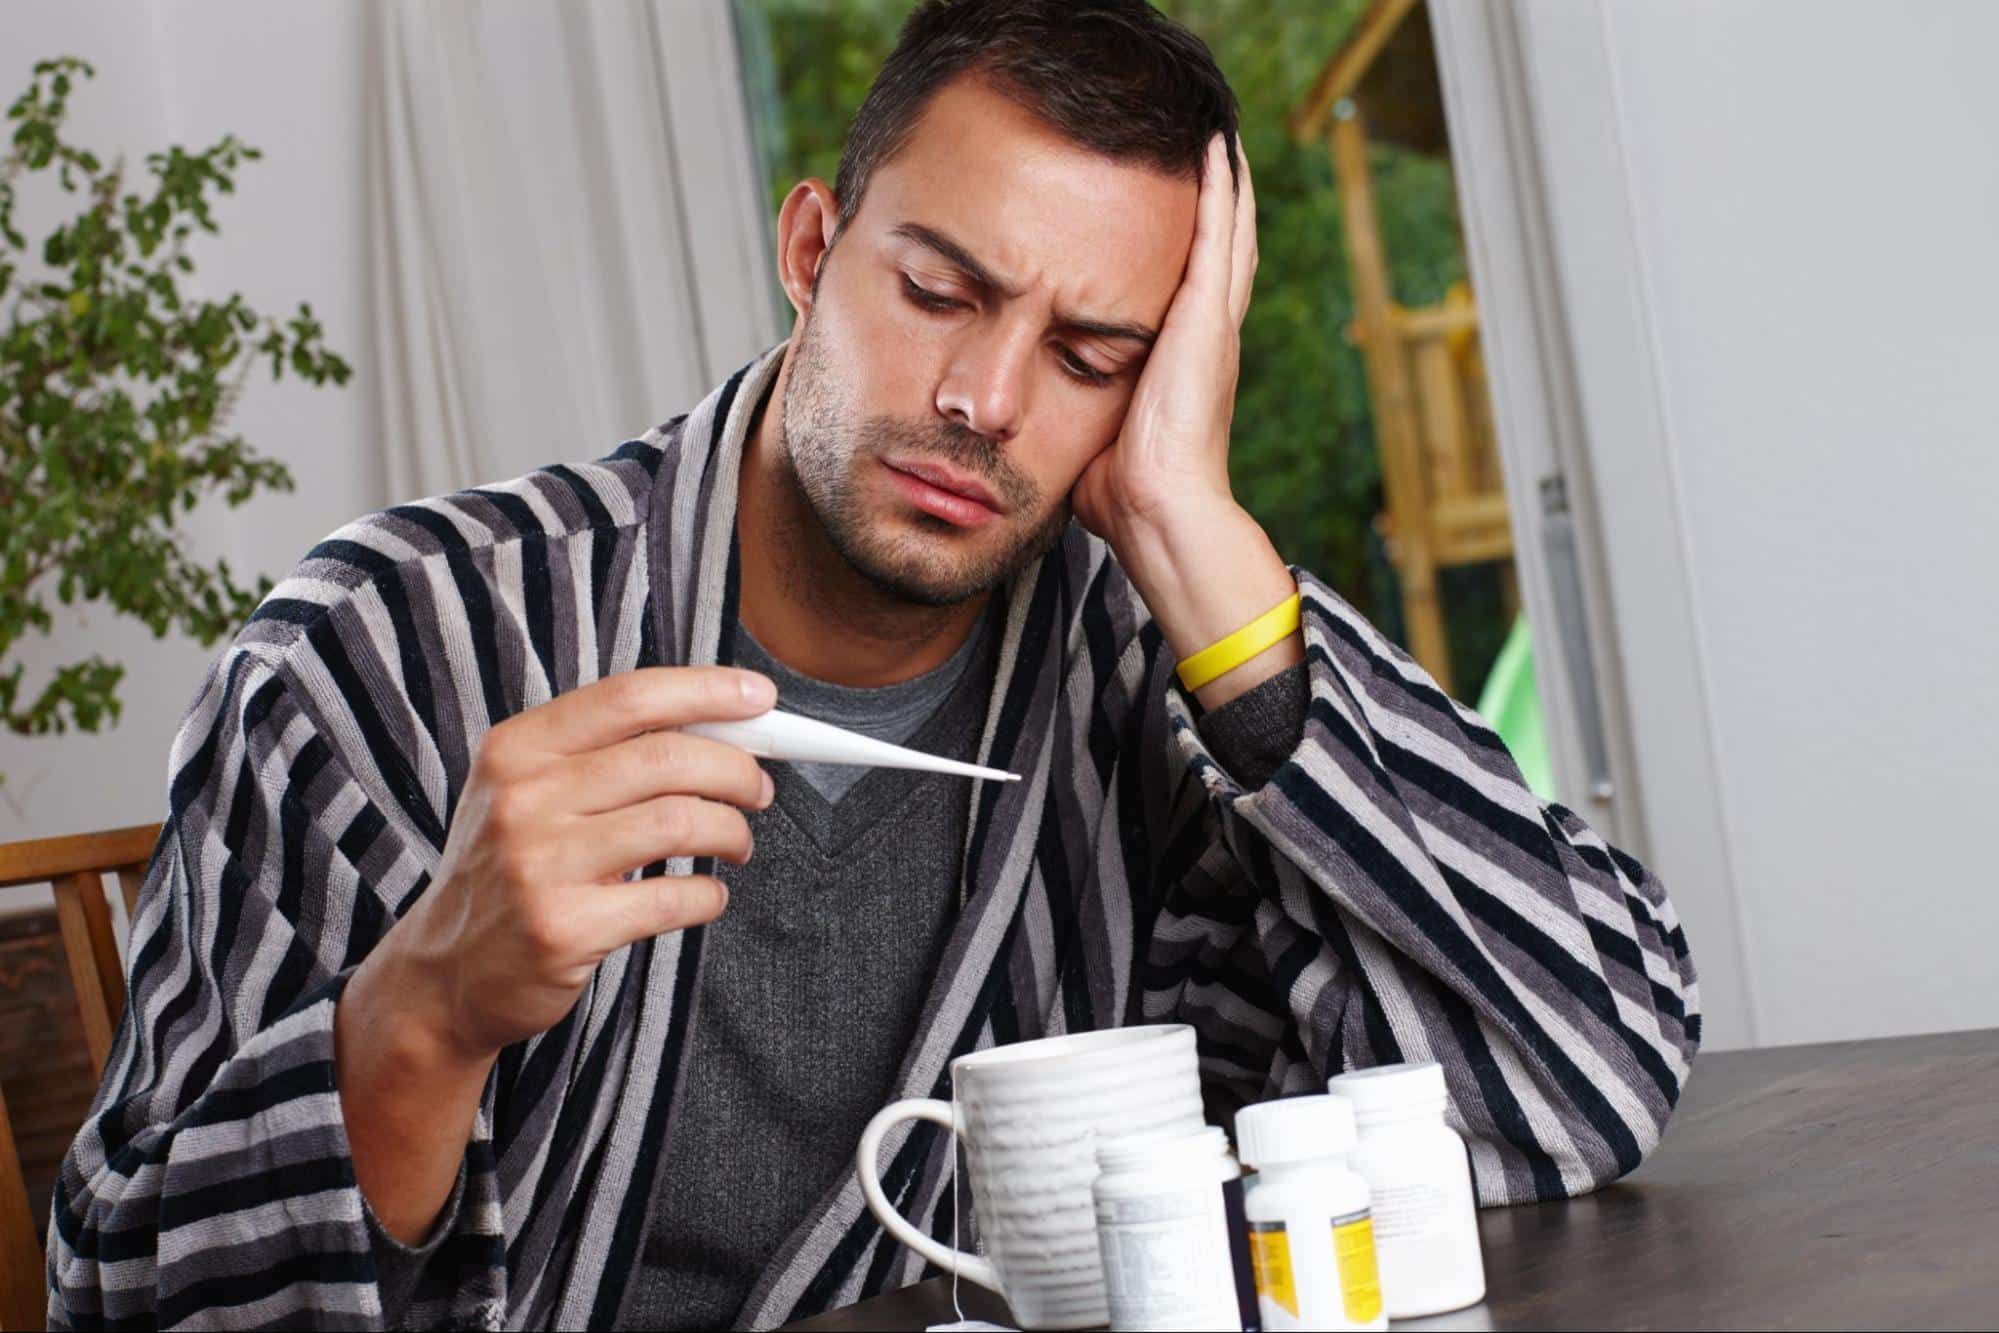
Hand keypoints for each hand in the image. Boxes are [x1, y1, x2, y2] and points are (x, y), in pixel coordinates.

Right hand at [336, 666, 776, 1240]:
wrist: (445, 975)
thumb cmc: (510, 869)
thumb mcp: (528, 791)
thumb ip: (607, 752)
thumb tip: (723, 720)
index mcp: (517, 748)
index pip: (631, 697)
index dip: (709, 690)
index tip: (762, 697)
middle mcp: (522, 799)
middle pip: (668, 757)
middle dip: (736, 770)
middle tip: (760, 790)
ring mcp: (539, 866)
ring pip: (680, 822)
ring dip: (732, 831)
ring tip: (737, 843)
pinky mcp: (563, 930)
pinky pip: (673, 898)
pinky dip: (710, 895)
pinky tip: (706, 896)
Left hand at [1069, 135, 1296, 705]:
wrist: (1159, 514)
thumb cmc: (1125, 496)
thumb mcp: (1097, 435)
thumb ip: (1080, 412)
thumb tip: (1038, 417)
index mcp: (1185, 366)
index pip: (1195, 292)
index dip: (1197, 249)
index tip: (1185, 212)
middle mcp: (1208, 340)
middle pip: (1223, 254)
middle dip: (1221, 204)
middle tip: (1217, 152)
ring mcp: (1212, 328)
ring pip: (1230, 236)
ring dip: (1225, 186)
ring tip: (1219, 138)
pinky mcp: (1205, 322)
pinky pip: (1218, 239)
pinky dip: (1220, 193)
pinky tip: (1216, 151)